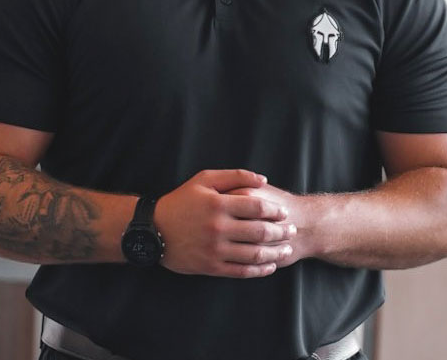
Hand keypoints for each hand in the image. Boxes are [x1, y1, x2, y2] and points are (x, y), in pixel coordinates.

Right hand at [154, 169, 297, 277]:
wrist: (153, 230)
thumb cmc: (181, 201)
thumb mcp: (204, 180)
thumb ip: (235, 175)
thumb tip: (263, 179)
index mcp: (218, 204)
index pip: (256, 207)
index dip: (274, 210)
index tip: (284, 213)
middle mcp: (218, 228)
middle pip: (260, 231)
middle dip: (281, 232)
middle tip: (292, 231)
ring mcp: (215, 249)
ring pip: (254, 254)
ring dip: (275, 253)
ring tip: (286, 250)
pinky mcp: (211, 267)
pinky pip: (241, 271)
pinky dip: (259, 270)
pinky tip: (269, 266)